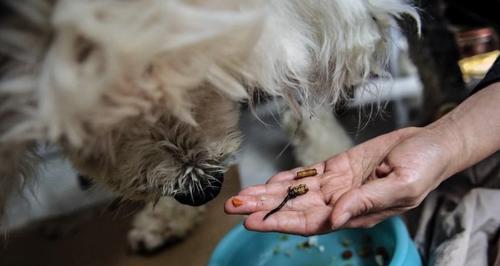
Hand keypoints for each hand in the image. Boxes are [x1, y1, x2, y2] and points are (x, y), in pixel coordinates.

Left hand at [225, 127, 457, 234]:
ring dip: (266, 194)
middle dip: (261, 209)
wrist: (429, 145)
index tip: (252, 221)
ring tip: (240, 196)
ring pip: (294, 192)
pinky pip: (306, 175)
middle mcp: (338, 201)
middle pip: (292, 208)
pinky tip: (267, 183)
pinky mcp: (336, 167)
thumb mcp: (401, 186)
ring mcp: (336, 184)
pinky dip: (285, 179)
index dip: (279, 222)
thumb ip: (366, 202)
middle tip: (232, 207)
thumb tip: (335, 219)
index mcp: (352, 211)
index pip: (308, 222)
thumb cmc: (423, 167)